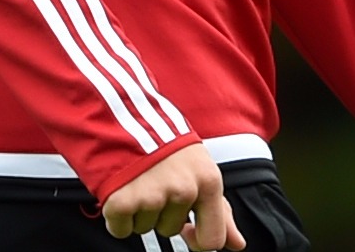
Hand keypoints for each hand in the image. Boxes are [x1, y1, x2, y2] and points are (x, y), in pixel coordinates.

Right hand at [101, 143, 242, 248]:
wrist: (122, 114)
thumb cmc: (163, 141)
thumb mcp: (199, 169)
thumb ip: (220, 211)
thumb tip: (238, 245)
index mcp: (208, 182)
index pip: (212, 240)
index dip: (196, 239)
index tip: (186, 229)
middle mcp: (184, 190)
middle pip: (170, 230)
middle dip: (160, 212)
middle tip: (153, 180)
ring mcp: (153, 196)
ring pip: (145, 228)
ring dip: (139, 210)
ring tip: (137, 179)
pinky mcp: (122, 201)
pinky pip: (121, 229)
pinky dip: (117, 215)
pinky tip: (120, 188)